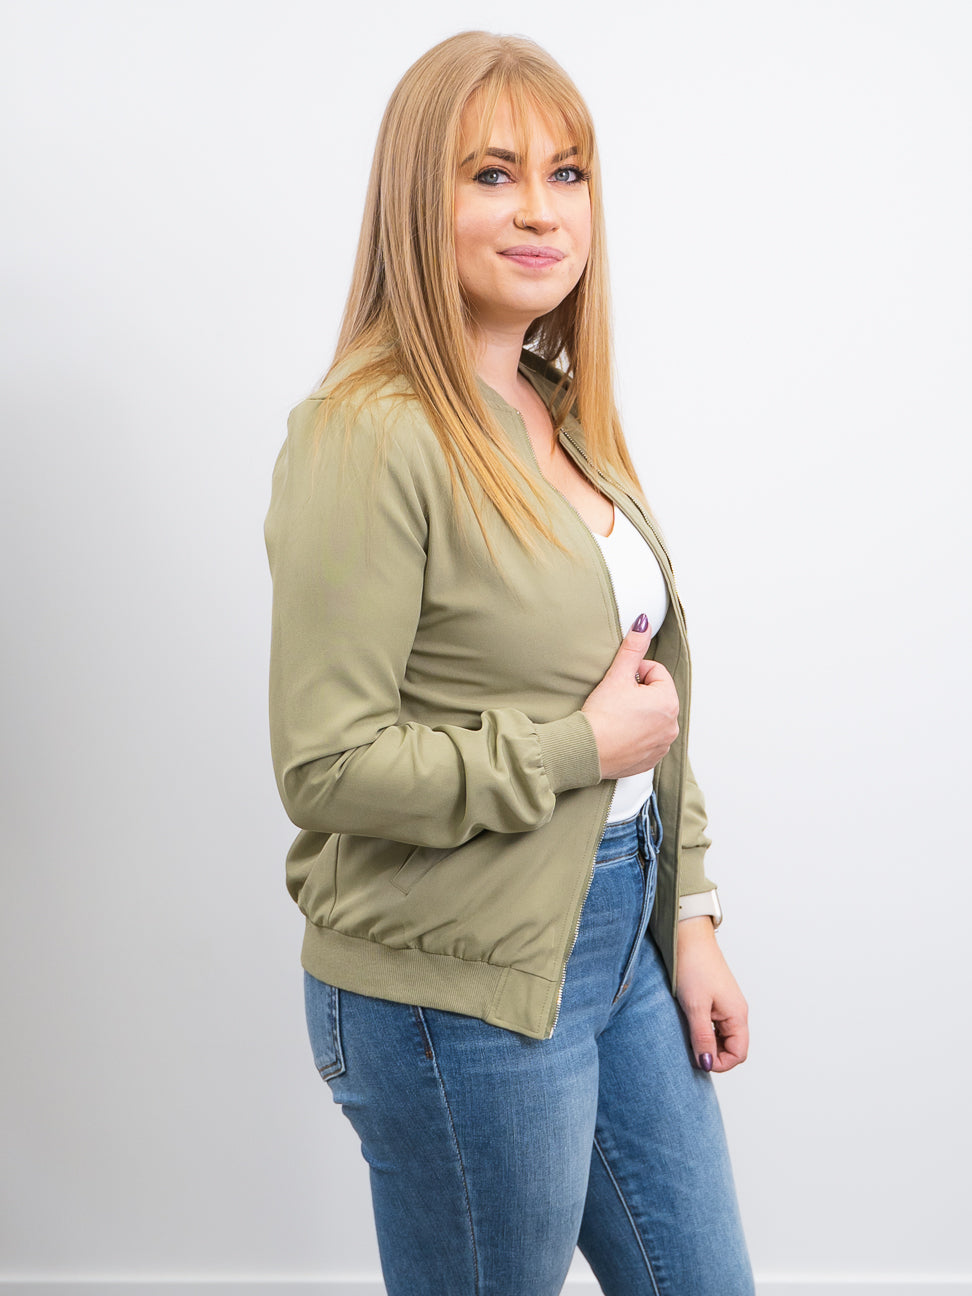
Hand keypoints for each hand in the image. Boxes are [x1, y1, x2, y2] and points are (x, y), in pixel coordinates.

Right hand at [581, 615, 678, 778]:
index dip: (633, 673)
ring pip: (651, 717)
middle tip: (615, 701)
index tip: (618, 684)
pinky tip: (618, 734)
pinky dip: (635, 735)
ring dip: (637, 714)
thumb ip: (633, 647)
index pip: (655, 672)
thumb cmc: (601, 716)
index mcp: (668, 701)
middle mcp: (672, 725)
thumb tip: (644, 623)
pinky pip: (647, 739)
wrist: (586, 752)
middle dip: (637, 694)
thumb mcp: (617, 675)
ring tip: (615, 718)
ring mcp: (662, 745)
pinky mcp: (651, 759)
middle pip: (655, 695)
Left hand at [676, 917, 748, 1072]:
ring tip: (687, 1033)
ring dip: (706, 1042)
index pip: (738, 1054)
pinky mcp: (715, 999)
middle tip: (689, 1047)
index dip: (719, 1063)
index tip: (697, 1059)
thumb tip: (706, 1064)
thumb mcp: (695, 1006)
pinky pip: (714, 1024)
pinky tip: (688, 1024)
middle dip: (712, 1053)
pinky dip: (702, 1030)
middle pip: (731, 1047)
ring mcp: (726, 1005)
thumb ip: (702, 1037)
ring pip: (721, 1037)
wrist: (687, 937)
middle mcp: (735, 1012)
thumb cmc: (693, 966)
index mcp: (737, 1015)